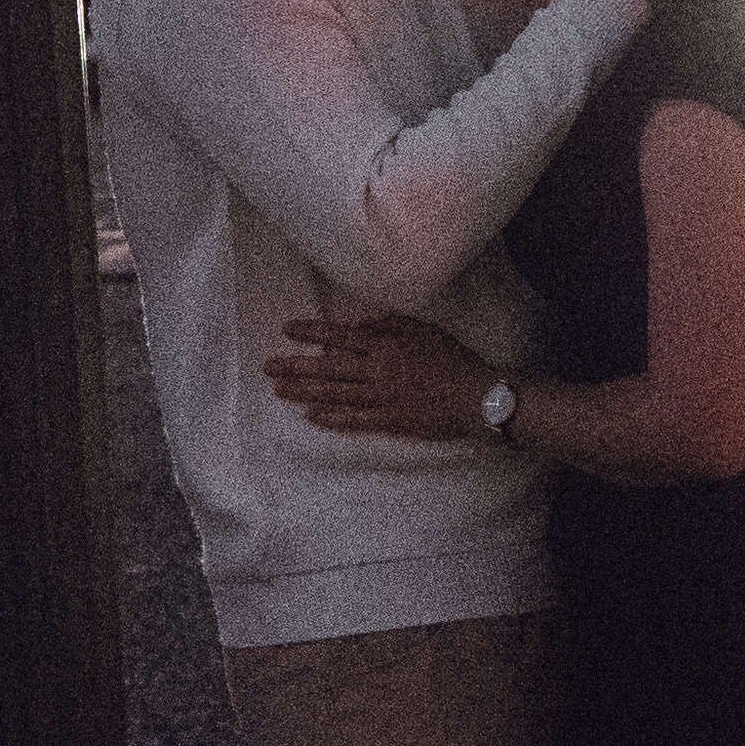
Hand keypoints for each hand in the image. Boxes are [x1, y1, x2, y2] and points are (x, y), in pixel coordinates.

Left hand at [265, 313, 500, 440]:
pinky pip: (353, 420)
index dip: (312, 332)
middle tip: (268, 367)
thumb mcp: (425, 330)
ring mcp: (381, 398)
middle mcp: (378, 371)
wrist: (476, 398)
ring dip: (304, 391)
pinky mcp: (389, 420)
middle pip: (329, 367)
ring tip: (279, 390)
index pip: (340, 336)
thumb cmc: (455, 360)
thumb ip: (390, 324)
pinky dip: (331, 418)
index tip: (287, 330)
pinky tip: (311, 416)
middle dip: (295, 366)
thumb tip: (359, 327)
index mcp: (386, 346)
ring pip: (334, 393)